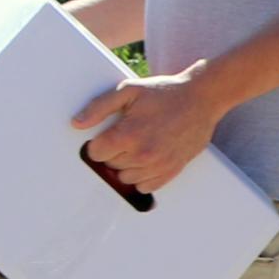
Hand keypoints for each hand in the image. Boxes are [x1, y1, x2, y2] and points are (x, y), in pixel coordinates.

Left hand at [73, 61, 224, 194]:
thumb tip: (78, 123)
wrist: (201, 99)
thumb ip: (99, 107)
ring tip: (137, 146)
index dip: (99, 142)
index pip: (96, 153)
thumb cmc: (166, 93)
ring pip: (126, 179)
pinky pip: (146, 187)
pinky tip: (146, 160)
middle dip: (113, 152)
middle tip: (126, 135)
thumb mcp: (129, 91)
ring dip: (126, 166)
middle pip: (110, 166)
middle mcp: (143, 154)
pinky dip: (142, 177)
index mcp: (128, 134)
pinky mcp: (171, 171)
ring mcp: (158, 165)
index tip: (108, 135)